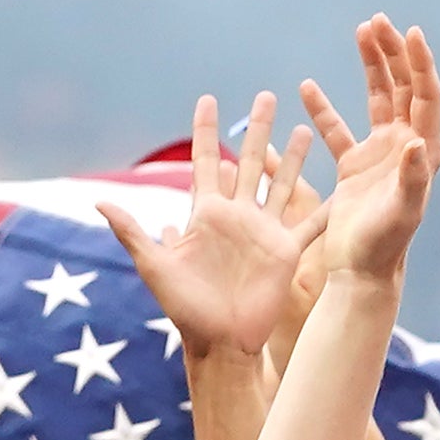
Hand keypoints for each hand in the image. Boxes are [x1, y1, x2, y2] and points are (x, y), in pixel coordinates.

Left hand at [108, 90, 325, 363]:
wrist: (219, 344)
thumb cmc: (184, 309)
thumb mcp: (154, 267)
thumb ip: (132, 232)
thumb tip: (98, 201)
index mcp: (206, 214)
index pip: (207, 161)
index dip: (207, 131)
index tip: (208, 99)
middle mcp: (237, 217)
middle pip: (250, 162)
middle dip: (258, 129)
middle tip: (267, 95)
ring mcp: (264, 232)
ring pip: (282, 184)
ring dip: (293, 157)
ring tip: (305, 126)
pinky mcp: (286, 252)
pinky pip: (310, 225)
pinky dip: (325, 208)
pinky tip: (341, 189)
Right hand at [297, 14, 439, 292]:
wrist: (361, 272)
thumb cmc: (385, 246)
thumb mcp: (402, 211)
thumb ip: (412, 177)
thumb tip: (416, 143)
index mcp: (424, 151)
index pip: (426, 96)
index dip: (419, 64)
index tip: (409, 32)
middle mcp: (407, 146)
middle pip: (405, 87)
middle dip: (394, 52)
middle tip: (378, 22)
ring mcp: (380, 153)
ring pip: (378, 97)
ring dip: (371, 65)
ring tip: (361, 30)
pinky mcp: (354, 166)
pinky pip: (338, 129)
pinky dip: (324, 109)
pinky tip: (307, 87)